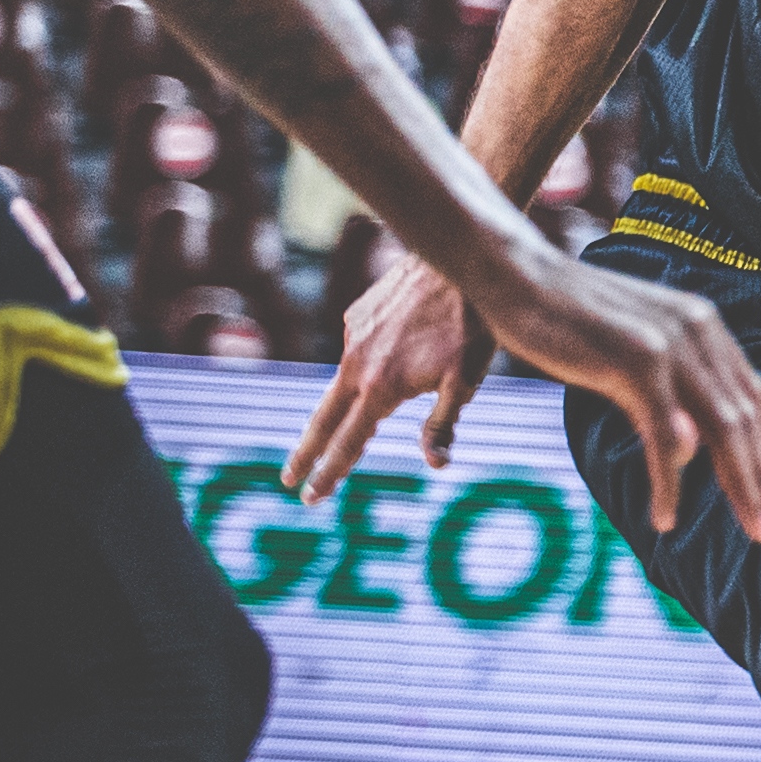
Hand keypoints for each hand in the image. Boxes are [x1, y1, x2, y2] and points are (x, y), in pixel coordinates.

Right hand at [293, 252, 495, 495]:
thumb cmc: (471, 328)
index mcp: (380, 388)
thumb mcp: (465, 380)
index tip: (310, 496)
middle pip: (324, 419)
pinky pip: (360, 347)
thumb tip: (436, 464)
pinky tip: (399, 348)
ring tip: (370, 405)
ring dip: (347, 402)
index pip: (348, 442)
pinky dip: (371, 359)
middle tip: (289, 479)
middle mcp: (356, 364)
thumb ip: (442, 423)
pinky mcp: (357, 313)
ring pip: (344, 380)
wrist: (457, 265)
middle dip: (307, 452)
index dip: (330, 472)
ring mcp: (353, 336)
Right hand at [465, 247, 760, 542]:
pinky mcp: (635, 360)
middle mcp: (701, 332)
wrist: (518, 276)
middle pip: (747, 422)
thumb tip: (697, 445)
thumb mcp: (638, 348)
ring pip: (721, 430)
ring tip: (756, 532)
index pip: (754, 402)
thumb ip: (674, 388)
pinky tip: (667, 516)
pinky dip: (669, 480)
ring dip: (741, 487)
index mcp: (707, 329)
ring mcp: (671, 345)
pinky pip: (663, 433)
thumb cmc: (572, 319)